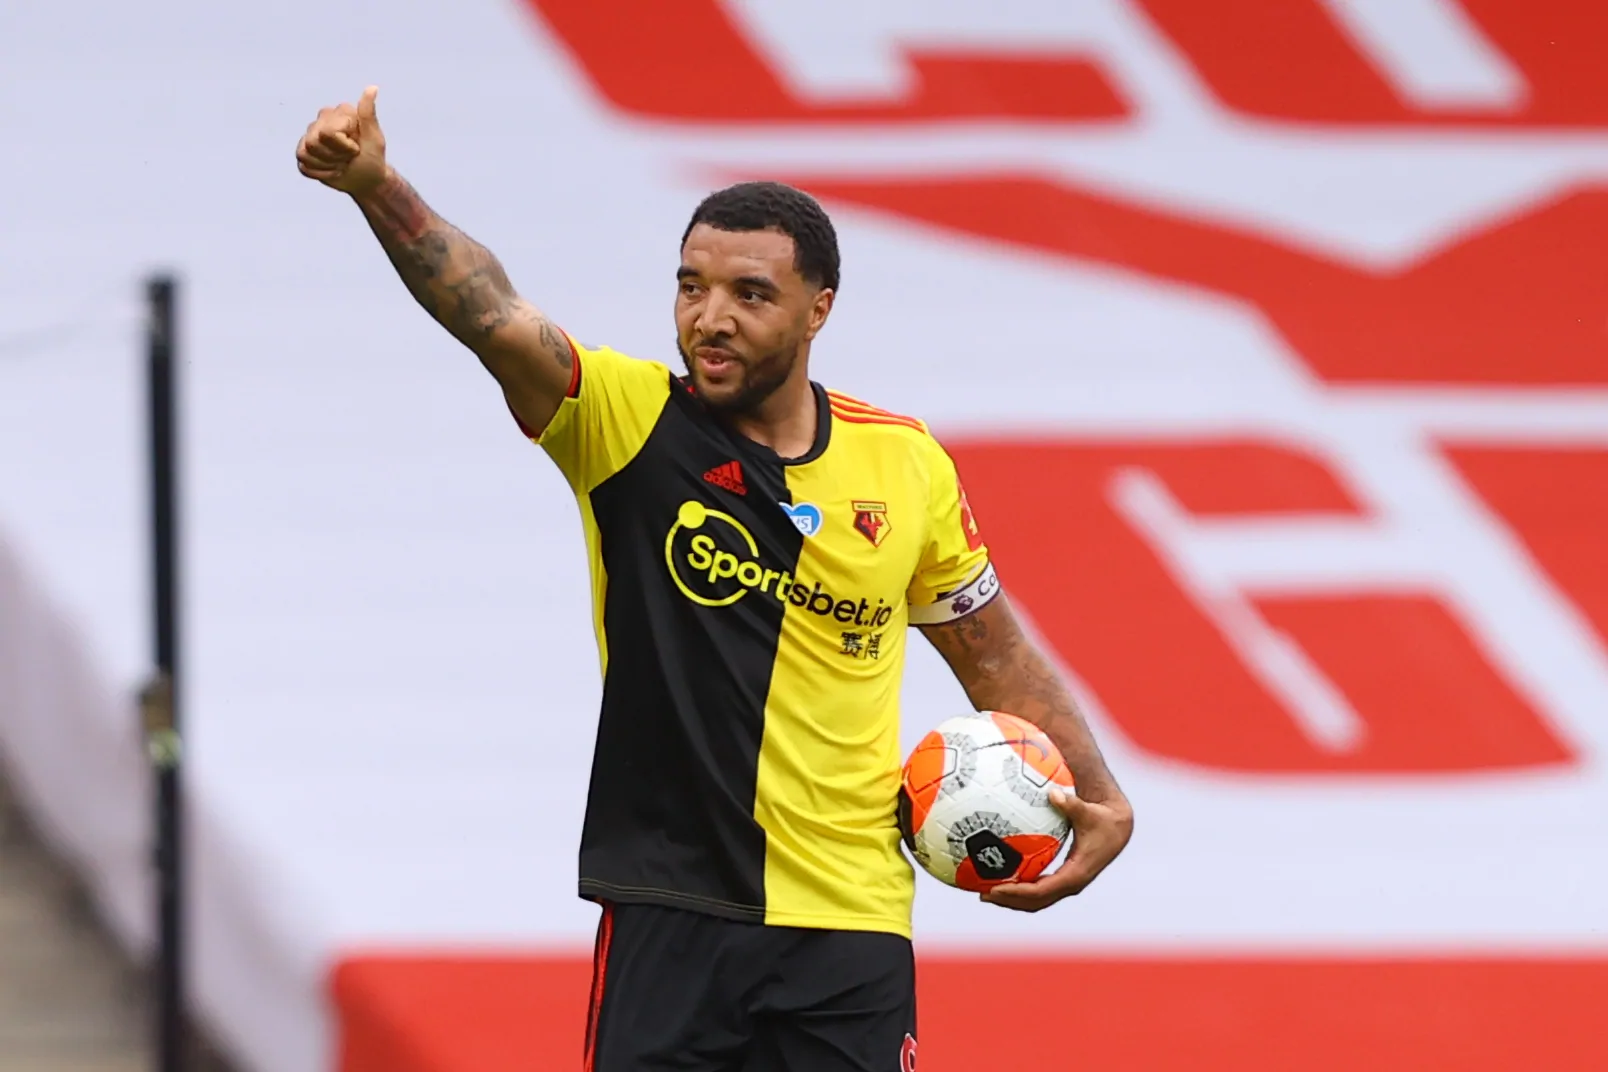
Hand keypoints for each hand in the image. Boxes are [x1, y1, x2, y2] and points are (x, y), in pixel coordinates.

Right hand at [296, 85, 387, 195]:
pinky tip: (330, 170)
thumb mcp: (374, 138)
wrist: (366, 180)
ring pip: (307, 152)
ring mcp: (310, 135)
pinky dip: (320, 172)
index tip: (356, 148)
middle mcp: (322, 119)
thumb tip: (373, 87)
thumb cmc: (372, 157)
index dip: (345, 146)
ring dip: (328, 164)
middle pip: (314, 141)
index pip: (329, 132)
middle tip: (348, 157)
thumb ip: (367, 114)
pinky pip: (304, 164)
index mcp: (339, 112)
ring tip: (340, 163)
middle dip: (335, 156)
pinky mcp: (303, 152)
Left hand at [982, 787, 1132, 911]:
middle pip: (1036, 902)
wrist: (1117, 828)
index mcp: (1076, 874)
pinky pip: (1039, 887)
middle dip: (1009, 901)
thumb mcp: (1089, 812)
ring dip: (1012, 898)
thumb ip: (1072, 805)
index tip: (997, 889)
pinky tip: (1001, 876)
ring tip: (984, 891)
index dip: (1018, 893)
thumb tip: (1054, 794)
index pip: (1042, 891)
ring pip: (1036, 899)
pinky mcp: (1064, 877)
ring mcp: (1067, 883)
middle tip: (983, 894)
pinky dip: (1020, 887)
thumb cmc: (1103, 818)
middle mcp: (1070, 883)